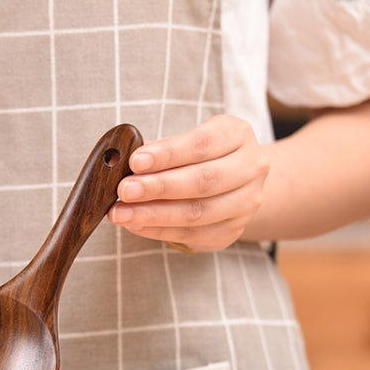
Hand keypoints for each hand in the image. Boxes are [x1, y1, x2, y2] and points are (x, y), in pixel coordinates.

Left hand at [108, 115, 269, 251]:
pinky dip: (158, 231)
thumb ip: (156, 151)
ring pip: (197, 212)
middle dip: (158, 187)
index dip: (167, 154)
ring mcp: (246, 203)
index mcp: (237, 135)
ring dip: (153, 214)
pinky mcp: (232, 231)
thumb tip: (119, 160)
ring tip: (121, 213)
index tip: (135, 161)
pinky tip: (135, 225)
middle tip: (124, 191)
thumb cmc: (198, 157)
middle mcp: (250, 167)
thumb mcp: (183, 142)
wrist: (234, 184)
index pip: (202, 143)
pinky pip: (192, 234)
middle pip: (203, 181)